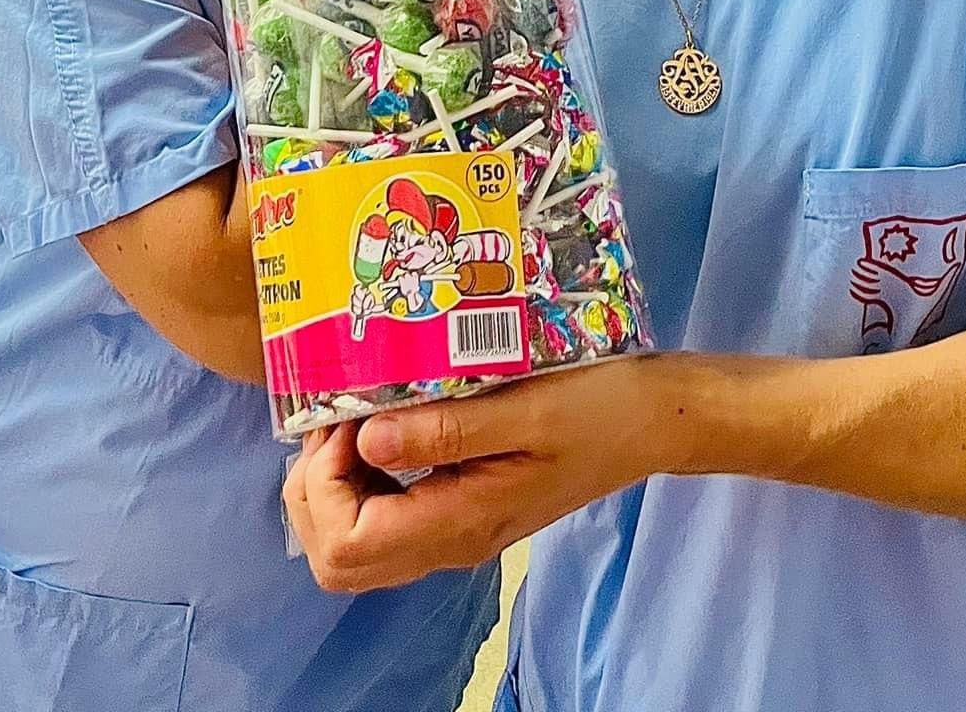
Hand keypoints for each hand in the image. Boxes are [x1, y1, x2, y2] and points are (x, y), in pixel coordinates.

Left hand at [282, 357, 667, 592]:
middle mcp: (448, 542)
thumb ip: (446, 428)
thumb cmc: (595, 406)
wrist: (650, 420)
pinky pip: (381, 517)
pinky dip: (359, 477)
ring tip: (355, 414)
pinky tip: (379, 422)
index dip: (325, 483)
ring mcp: (453, 529)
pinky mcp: (460, 507)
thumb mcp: (526, 408)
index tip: (347, 416)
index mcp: (459, 524)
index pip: (346, 546)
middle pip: (335, 559)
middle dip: (315, 488)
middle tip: (339, 416)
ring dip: (333, 483)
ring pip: (352, 544)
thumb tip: (365, 440)